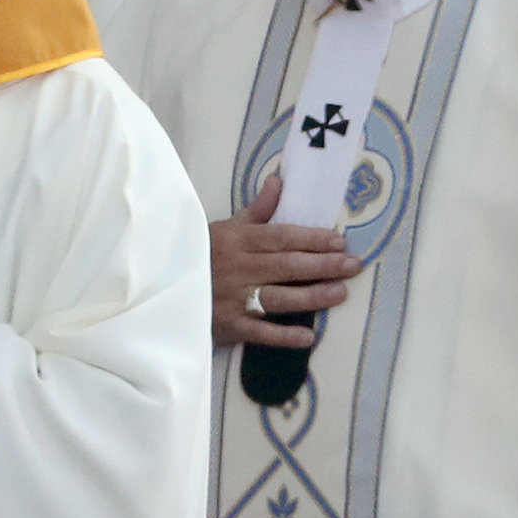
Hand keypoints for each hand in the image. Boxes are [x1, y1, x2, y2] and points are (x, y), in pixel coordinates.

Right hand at [209, 174, 358, 349]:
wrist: (164, 285)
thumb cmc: (201, 253)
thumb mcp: (226, 226)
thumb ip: (258, 209)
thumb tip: (280, 180)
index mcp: (239, 240)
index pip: (282, 237)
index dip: (312, 239)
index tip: (339, 241)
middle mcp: (240, 268)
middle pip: (287, 266)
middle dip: (323, 265)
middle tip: (353, 265)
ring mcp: (234, 298)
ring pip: (279, 297)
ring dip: (312, 296)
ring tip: (341, 293)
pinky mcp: (228, 326)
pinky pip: (260, 332)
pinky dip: (283, 335)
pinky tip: (309, 337)